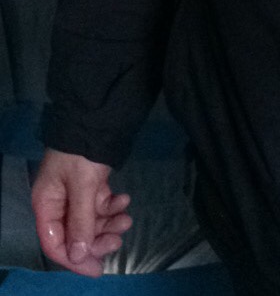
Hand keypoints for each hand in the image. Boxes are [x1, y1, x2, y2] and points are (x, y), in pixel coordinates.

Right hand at [31, 149, 131, 275]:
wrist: (97, 117)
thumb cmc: (82, 151)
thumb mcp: (82, 186)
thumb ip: (80, 221)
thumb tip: (77, 255)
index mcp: (46, 204)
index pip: (54, 242)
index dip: (74, 259)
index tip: (97, 268)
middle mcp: (58, 202)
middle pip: (75, 233)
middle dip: (97, 238)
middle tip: (118, 239)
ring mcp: (74, 192)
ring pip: (91, 220)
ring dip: (109, 222)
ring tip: (127, 217)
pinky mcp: (90, 183)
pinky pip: (100, 204)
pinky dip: (112, 205)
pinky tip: (125, 199)